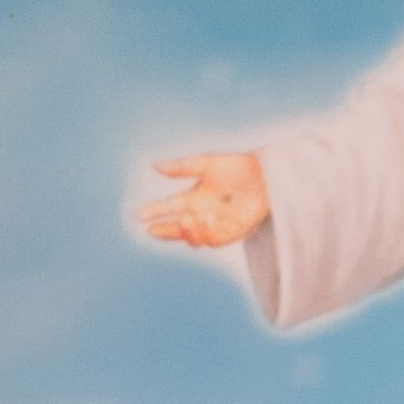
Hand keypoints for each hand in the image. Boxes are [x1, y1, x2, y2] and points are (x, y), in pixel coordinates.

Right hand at [137, 151, 269, 248]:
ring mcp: (215, 225)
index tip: (139, 215)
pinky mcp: (230, 233)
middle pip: (178, 228)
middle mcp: (201, 214)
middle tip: (153, 230)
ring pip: (194, 237)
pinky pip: (213, 240)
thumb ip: (181, 167)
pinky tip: (203, 223)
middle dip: (165, 230)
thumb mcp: (205, 163)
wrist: (264, 176)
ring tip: (185, 221)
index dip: (154, 212)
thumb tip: (154, 165)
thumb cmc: (236, 166)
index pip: (169, 208)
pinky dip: (205, 235)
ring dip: (186, 232)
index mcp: (193, 198)